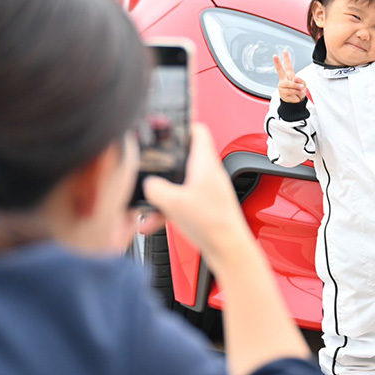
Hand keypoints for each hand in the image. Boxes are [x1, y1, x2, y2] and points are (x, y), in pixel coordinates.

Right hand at [140, 123, 254, 271]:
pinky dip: (167, 209)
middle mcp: (209, 173)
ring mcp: (208, 190)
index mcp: (205, 163)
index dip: (181, 125)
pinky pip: (181, 201)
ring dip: (162, 192)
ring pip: (180, 182)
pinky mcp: (205, 206)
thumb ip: (154, 188)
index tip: (165, 129)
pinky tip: (151, 223)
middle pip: (184, 156)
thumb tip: (148, 185)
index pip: (198, 130)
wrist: (228, 249)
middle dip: (164, 163)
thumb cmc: (212, 224)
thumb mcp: (172, 202)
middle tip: (149, 166)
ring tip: (146, 205)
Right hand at [272, 49, 306, 102]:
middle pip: (280, 70)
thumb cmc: (299, 91)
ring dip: (297, 87)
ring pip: (290, 84)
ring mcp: (282, 85)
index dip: (286, 58)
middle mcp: (284, 79)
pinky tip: (297, 94)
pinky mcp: (282, 92)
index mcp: (289, 75)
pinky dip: (297, 92)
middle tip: (275, 56)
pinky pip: (291, 91)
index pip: (288, 65)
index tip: (284, 51)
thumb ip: (300, 80)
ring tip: (301, 89)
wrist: (296, 101)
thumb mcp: (303, 83)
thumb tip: (294, 78)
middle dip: (277, 63)